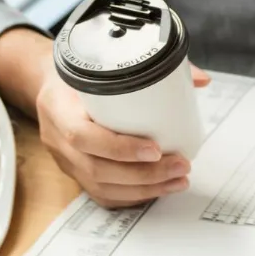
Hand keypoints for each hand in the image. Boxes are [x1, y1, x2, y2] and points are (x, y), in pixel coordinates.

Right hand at [0, 27, 209, 207]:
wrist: (52, 84)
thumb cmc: (83, 71)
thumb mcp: (106, 60)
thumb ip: (154, 67)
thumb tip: (202, 80)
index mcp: (57, 106)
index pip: (81, 136)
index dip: (118, 148)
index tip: (155, 149)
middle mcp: (56, 137)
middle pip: (97, 169)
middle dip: (144, 174)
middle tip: (180, 166)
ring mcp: (63, 160)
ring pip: (101, 187)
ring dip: (144, 189)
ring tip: (178, 180)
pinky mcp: (74, 173)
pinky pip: (102, 194)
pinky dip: (132, 196)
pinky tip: (158, 190)